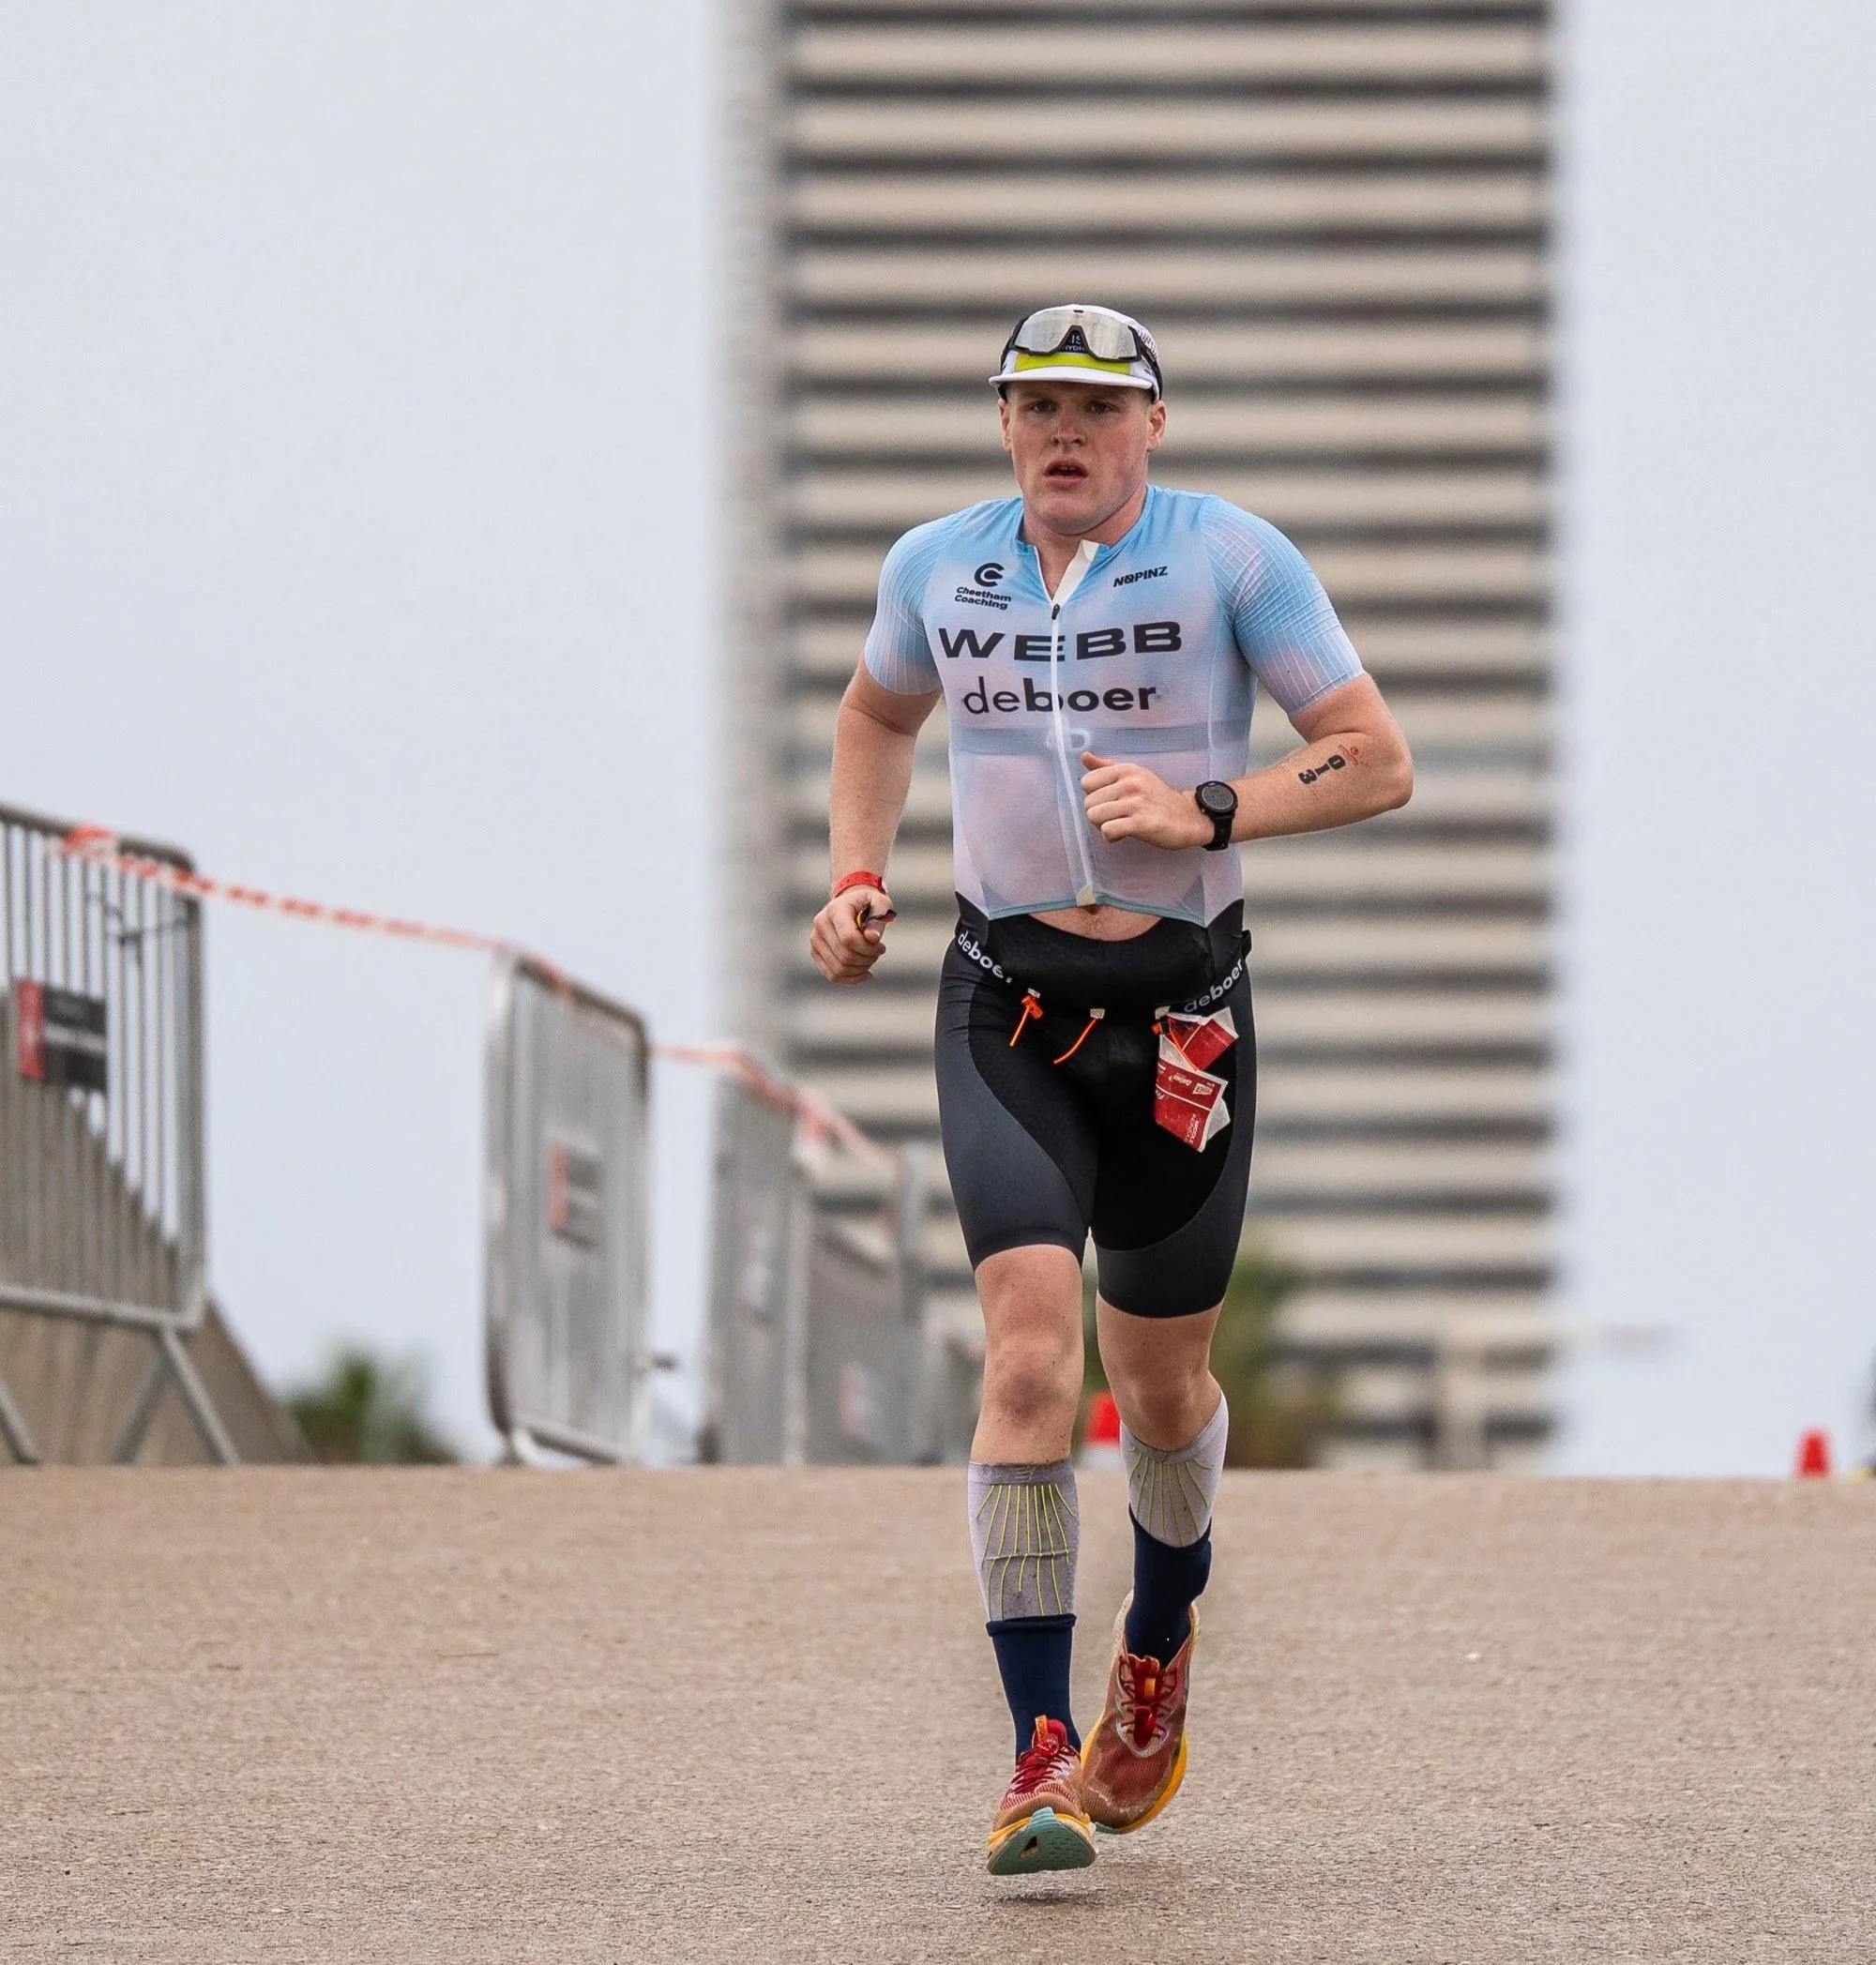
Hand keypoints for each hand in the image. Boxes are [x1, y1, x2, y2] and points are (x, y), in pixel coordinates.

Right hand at [809, 884, 890, 984]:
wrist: (853, 904)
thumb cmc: (869, 904)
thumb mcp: (880, 905)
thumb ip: (877, 921)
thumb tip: (872, 939)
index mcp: (835, 909)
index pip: (848, 938)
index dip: (868, 948)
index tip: (881, 946)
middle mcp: (820, 924)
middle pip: (844, 955)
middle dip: (867, 959)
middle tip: (878, 952)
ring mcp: (815, 939)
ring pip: (839, 969)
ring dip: (860, 969)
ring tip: (871, 959)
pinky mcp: (816, 952)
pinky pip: (832, 975)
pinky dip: (851, 978)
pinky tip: (865, 973)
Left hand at [1080, 753, 1211, 849]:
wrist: (1188, 817)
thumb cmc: (1158, 798)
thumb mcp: (1135, 775)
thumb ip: (1108, 768)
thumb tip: (1085, 756)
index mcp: (1126, 770)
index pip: (1087, 782)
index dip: (1094, 796)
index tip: (1110, 801)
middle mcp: (1130, 783)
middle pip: (1088, 803)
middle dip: (1099, 814)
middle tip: (1117, 816)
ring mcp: (1135, 803)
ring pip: (1094, 816)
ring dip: (1104, 826)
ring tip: (1120, 825)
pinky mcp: (1141, 823)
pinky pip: (1108, 830)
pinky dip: (1111, 837)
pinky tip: (1123, 834)